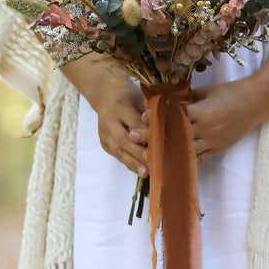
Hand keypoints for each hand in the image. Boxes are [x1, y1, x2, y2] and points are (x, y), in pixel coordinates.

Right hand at [61, 54, 149, 176]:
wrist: (104, 96)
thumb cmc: (128, 96)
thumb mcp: (140, 98)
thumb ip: (149, 114)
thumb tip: (164, 131)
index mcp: (119, 106)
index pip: (134, 124)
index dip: (147, 135)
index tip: (161, 145)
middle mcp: (108, 120)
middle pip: (123, 139)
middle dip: (138, 152)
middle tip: (153, 162)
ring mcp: (103, 133)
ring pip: (118, 150)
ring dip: (133, 163)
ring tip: (146, 172)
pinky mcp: (104, 143)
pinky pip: (117, 155)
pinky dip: (129, 163)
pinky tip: (140, 170)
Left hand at [135, 77, 267, 163]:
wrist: (257, 102)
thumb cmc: (231, 92)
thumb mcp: (206, 90)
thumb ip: (186, 99)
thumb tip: (164, 104)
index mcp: (203, 112)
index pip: (173, 117)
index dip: (156, 119)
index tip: (141, 119)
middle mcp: (207, 130)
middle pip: (174, 136)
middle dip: (152, 137)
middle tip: (133, 137)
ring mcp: (212, 142)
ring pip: (183, 151)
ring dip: (163, 152)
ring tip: (145, 153)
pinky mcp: (217, 150)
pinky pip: (196, 159)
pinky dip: (181, 160)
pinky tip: (166, 161)